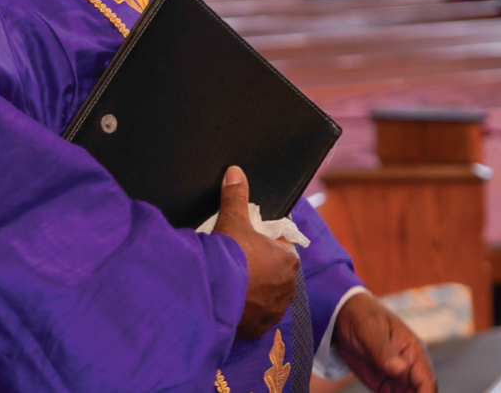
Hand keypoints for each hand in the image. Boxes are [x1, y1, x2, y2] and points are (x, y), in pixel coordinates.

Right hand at [214, 166, 299, 339]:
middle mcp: (288, 289)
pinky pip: (254, 317)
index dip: (265, 243)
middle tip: (238, 264)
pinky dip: (244, 311)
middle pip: (274, 273)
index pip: (282, 247)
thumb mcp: (233, 221)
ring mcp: (273, 311)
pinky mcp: (258, 329)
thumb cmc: (229, 257)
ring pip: (266, 296)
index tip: (249, 243)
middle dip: (260, 269)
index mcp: (289, 261)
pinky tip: (229, 303)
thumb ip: (236, 196)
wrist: (211, 296)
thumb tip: (235, 172)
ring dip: (253, 292)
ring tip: (232, 285)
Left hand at [334, 292, 435, 392]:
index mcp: (414, 352)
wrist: (345, 317)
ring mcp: (397, 378)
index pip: (428, 381)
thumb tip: (400, 369)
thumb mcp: (372, 331)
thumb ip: (385, 351)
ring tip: (383, 390)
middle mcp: (409, 368)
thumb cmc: (363, 317)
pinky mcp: (384, 385)